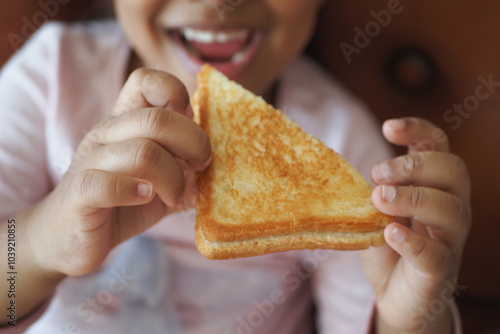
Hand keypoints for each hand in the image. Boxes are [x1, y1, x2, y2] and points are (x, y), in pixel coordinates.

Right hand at [27, 68, 210, 276]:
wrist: (68, 238)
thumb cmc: (118, 204)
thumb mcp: (160, 184)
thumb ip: (185, 173)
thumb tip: (211, 174)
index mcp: (125, 122)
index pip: (146, 80)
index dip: (177, 94)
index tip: (192, 127)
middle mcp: (107, 134)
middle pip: (157, 119)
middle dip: (193, 144)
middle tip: (199, 168)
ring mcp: (91, 161)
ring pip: (142, 152)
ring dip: (173, 178)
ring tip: (174, 196)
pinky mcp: (79, 193)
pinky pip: (107, 183)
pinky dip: (135, 192)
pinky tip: (145, 199)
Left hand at [359, 117, 470, 332]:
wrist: (394, 296)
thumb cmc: (387, 247)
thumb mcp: (375, 212)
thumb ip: (371, 192)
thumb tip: (351, 172)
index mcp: (434, 186)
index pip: (438, 147)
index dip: (419, 130)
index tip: (389, 128)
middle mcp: (450, 208)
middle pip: (453, 170)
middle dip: (414, 165)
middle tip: (377, 174)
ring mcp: (450, 240)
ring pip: (451, 210)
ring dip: (413, 198)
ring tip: (379, 199)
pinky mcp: (440, 272)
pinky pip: (436, 254)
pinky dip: (412, 240)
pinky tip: (390, 232)